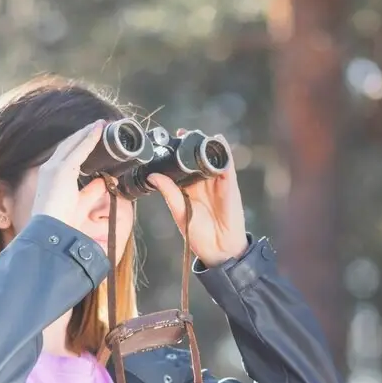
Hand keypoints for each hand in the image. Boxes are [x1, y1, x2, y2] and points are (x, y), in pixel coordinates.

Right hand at [31, 120, 113, 236]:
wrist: (51, 230)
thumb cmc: (62, 221)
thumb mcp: (81, 203)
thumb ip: (92, 191)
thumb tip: (104, 181)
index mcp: (50, 176)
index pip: (65, 155)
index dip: (78, 145)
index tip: (90, 138)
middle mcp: (49, 168)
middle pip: (67, 146)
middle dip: (83, 135)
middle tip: (97, 126)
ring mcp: (54, 168)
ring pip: (72, 144)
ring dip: (87, 133)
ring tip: (99, 125)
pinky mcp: (62, 170)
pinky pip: (79, 150)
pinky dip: (89, 139)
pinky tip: (98, 130)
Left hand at [147, 134, 248, 267]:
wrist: (219, 249)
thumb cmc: (199, 235)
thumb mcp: (180, 212)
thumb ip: (169, 193)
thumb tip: (152, 176)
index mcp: (188, 188)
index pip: (181, 166)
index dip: (174, 154)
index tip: (164, 142)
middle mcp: (202, 183)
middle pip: (195, 158)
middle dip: (189, 144)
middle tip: (179, 133)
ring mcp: (216, 182)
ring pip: (210, 158)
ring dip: (203, 144)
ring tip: (193, 135)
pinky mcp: (229, 184)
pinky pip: (226, 164)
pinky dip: (223, 151)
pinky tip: (217, 140)